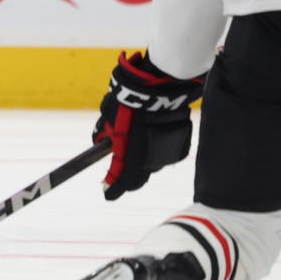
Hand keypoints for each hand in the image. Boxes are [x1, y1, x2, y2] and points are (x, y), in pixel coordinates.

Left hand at [93, 51, 205, 200]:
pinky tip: (151, 136)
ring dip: (142, 160)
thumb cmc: (131, 98)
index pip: (121, 181)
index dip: (113, 188)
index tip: (106, 192)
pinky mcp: (180, 145)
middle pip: (137, 178)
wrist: (162, 86)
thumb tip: (100, 142)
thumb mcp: (110, 113)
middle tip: (118, 175)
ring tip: (135, 145)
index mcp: (132, 155)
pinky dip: (156, 149)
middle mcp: (151, 159)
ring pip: (151, 164)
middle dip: (127, 178)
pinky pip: (164, 153)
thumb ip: (105, 131)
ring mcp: (167, 153)